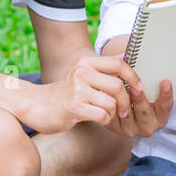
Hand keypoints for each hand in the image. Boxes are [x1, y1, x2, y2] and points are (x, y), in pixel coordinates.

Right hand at [20, 54, 136, 133]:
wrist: (36, 106)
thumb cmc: (63, 93)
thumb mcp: (82, 74)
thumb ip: (103, 67)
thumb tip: (125, 55)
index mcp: (86, 63)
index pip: (118, 64)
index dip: (133, 76)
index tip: (138, 88)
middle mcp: (82, 73)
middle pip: (117, 85)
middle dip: (125, 101)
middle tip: (123, 110)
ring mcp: (77, 89)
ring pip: (111, 102)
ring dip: (113, 113)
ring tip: (105, 114)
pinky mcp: (74, 107)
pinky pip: (102, 115)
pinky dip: (105, 120)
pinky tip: (97, 119)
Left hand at [103, 66, 174, 139]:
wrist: (123, 112)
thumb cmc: (139, 97)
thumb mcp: (148, 91)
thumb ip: (149, 78)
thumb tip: (143, 59)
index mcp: (159, 116)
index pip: (165, 107)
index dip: (166, 95)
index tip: (166, 82)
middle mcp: (147, 125)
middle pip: (145, 113)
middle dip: (141, 100)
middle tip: (137, 88)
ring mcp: (131, 128)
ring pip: (127, 116)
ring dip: (124, 103)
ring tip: (120, 91)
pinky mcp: (115, 128)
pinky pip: (113, 118)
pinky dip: (111, 107)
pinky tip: (107, 97)